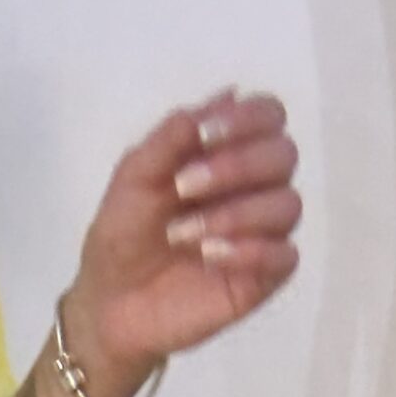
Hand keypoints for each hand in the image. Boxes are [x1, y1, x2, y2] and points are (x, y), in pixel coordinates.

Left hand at [65, 86, 301, 389]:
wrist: (107, 303)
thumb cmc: (121, 235)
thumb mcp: (134, 177)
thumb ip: (172, 137)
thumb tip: (227, 93)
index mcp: (227, 152)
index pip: (269, 115)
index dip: (247, 118)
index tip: (204, 135)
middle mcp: (254, 186)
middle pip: (284, 154)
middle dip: (236, 165)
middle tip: (183, 188)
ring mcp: (262, 233)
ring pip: (288, 204)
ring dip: (236, 213)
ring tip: (184, 236)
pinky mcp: (262, 278)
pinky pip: (286, 256)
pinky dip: (253, 251)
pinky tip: (212, 258)